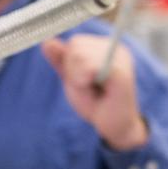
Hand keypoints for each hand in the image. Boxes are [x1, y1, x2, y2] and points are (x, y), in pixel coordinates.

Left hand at [42, 34, 147, 150]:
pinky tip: (98, 92)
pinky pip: (91, 67)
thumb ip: (62, 60)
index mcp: (106, 47)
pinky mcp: (121, 72)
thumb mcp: (73, 79)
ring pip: (80, 56)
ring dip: (79, 79)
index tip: (86, 81)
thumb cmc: (96, 103)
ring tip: (94, 91)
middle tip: (90, 88)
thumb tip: (47, 41)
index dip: (71, 64)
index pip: (76, 42)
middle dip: (74, 71)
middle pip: (76, 45)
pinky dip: (85, 81)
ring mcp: (120, 58)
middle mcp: (115, 48)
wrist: (116, 127)